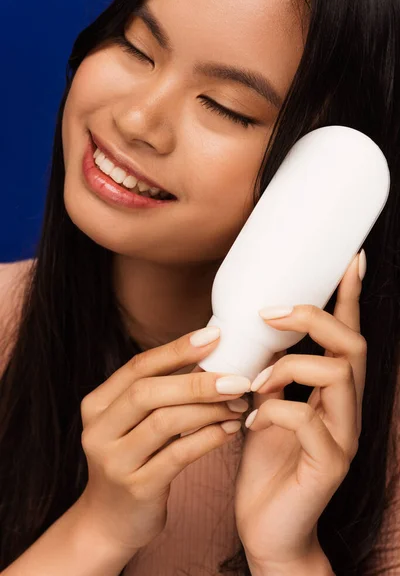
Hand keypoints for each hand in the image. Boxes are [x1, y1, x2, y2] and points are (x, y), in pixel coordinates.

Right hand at [77, 328, 250, 558]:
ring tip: (238, 405)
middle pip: (148, 392)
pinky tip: (230, 430)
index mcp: (97, 405)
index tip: (214, 336)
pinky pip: (178, 455)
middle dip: (197, 383)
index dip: (176, 349)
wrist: (111, 521)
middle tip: (237, 379)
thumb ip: (162, 391)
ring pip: (165, 422)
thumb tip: (211, 353)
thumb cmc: (134, 458)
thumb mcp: (134, 422)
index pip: (137, 367)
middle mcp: (98, 430)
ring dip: (208, 410)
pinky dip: (208, 438)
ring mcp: (115, 461)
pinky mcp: (137, 488)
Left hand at [234, 252, 365, 571]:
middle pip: (353, 345)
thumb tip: (252, 334)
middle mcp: (348, 409)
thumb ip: (268, 372)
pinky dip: (273, 410)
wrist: (269, 527)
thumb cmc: (267, 463)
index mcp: (333, 392)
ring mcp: (344, 436)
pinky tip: (250, 422)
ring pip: (338, 374)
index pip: (348, 335)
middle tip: (274, 314)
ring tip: (256, 383)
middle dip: (314, 319)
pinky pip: (308, 418)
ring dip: (288, 368)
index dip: (350, 297)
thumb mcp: (265, 405)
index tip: (349, 260)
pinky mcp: (330, 464)